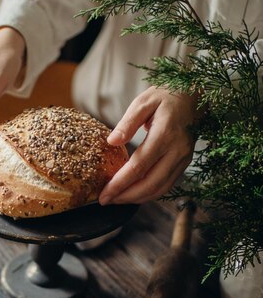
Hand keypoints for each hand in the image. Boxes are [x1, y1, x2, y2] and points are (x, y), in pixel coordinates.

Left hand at [99, 87, 197, 204]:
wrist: (193, 96)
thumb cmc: (165, 96)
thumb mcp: (143, 101)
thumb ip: (127, 123)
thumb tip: (111, 142)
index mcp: (165, 134)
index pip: (139, 166)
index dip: (120, 183)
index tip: (104, 193)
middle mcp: (177, 150)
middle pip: (150, 183)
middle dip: (127, 196)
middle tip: (106, 201)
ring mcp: (183, 159)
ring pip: (160, 188)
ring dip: (138, 198)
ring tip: (117, 199)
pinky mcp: (185, 163)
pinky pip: (167, 184)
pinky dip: (150, 193)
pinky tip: (134, 193)